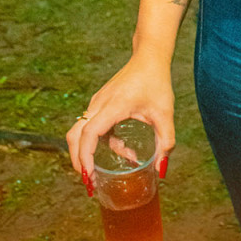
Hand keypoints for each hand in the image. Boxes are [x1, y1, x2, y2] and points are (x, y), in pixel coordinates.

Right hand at [66, 53, 174, 188]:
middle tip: (90, 182)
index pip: (90, 133)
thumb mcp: (165, 113)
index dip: (85, 156)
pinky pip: (91, 126)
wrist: (149, 57)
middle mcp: (99, 104)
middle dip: (78, 160)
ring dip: (89, 151)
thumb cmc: (157, 81)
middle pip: (75, 135)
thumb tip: (162, 169)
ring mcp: (97, 103)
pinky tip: (122, 147)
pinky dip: (100, 141)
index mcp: (113, 105)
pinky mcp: (100, 103)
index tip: (88, 176)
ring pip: (80, 131)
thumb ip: (165, 141)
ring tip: (111, 166)